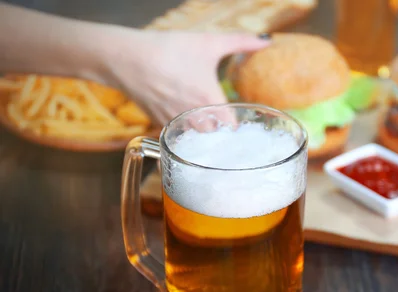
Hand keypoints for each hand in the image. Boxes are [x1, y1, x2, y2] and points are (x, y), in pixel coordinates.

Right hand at [114, 31, 270, 125]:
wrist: (126, 58)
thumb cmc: (168, 50)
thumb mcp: (208, 43)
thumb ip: (241, 42)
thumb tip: (266, 40)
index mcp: (211, 102)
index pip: (234, 130)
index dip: (241, 131)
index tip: (244, 126)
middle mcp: (195, 118)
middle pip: (218, 139)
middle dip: (224, 135)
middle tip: (230, 128)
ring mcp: (177, 125)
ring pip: (199, 142)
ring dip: (206, 136)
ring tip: (211, 126)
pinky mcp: (161, 125)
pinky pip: (181, 138)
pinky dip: (187, 134)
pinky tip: (189, 121)